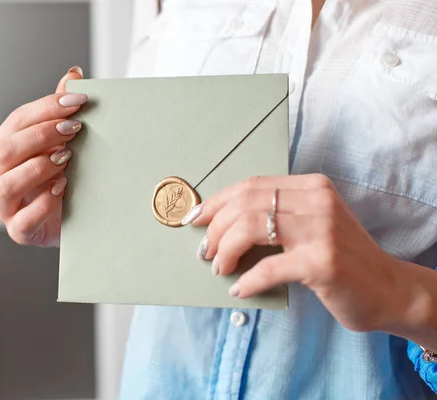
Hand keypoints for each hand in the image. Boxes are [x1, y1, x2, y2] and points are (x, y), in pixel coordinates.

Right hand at [0, 66, 85, 245]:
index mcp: (2, 150)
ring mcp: (5, 207)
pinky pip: (23, 221)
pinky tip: (64, 189)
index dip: (46, 108)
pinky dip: (44, 203)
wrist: (80, 217)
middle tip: (74, 129)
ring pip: (6, 185)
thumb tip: (73, 74)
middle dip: (41, 135)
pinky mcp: (20, 232)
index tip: (78, 101)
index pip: (16, 121)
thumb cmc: (67, 175)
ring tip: (67, 160)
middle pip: (4, 150)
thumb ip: (62, 111)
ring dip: (38, 168)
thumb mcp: (65, 141)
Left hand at [189, 174, 406, 332]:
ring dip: (225, 251)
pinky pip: (268, 268)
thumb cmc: (342, 259)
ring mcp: (322, 230)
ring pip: (251, 228)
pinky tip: (240, 290)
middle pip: (246, 204)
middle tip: (205, 251)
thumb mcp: (313, 225)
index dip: (217, 202)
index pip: (251, 186)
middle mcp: (317, 201)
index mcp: (312, 187)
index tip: (195, 219)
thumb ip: (277, 218)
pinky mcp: (323, 262)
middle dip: (216, 228)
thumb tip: (221, 226)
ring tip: (219, 268)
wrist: (390, 290)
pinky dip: (247, 280)